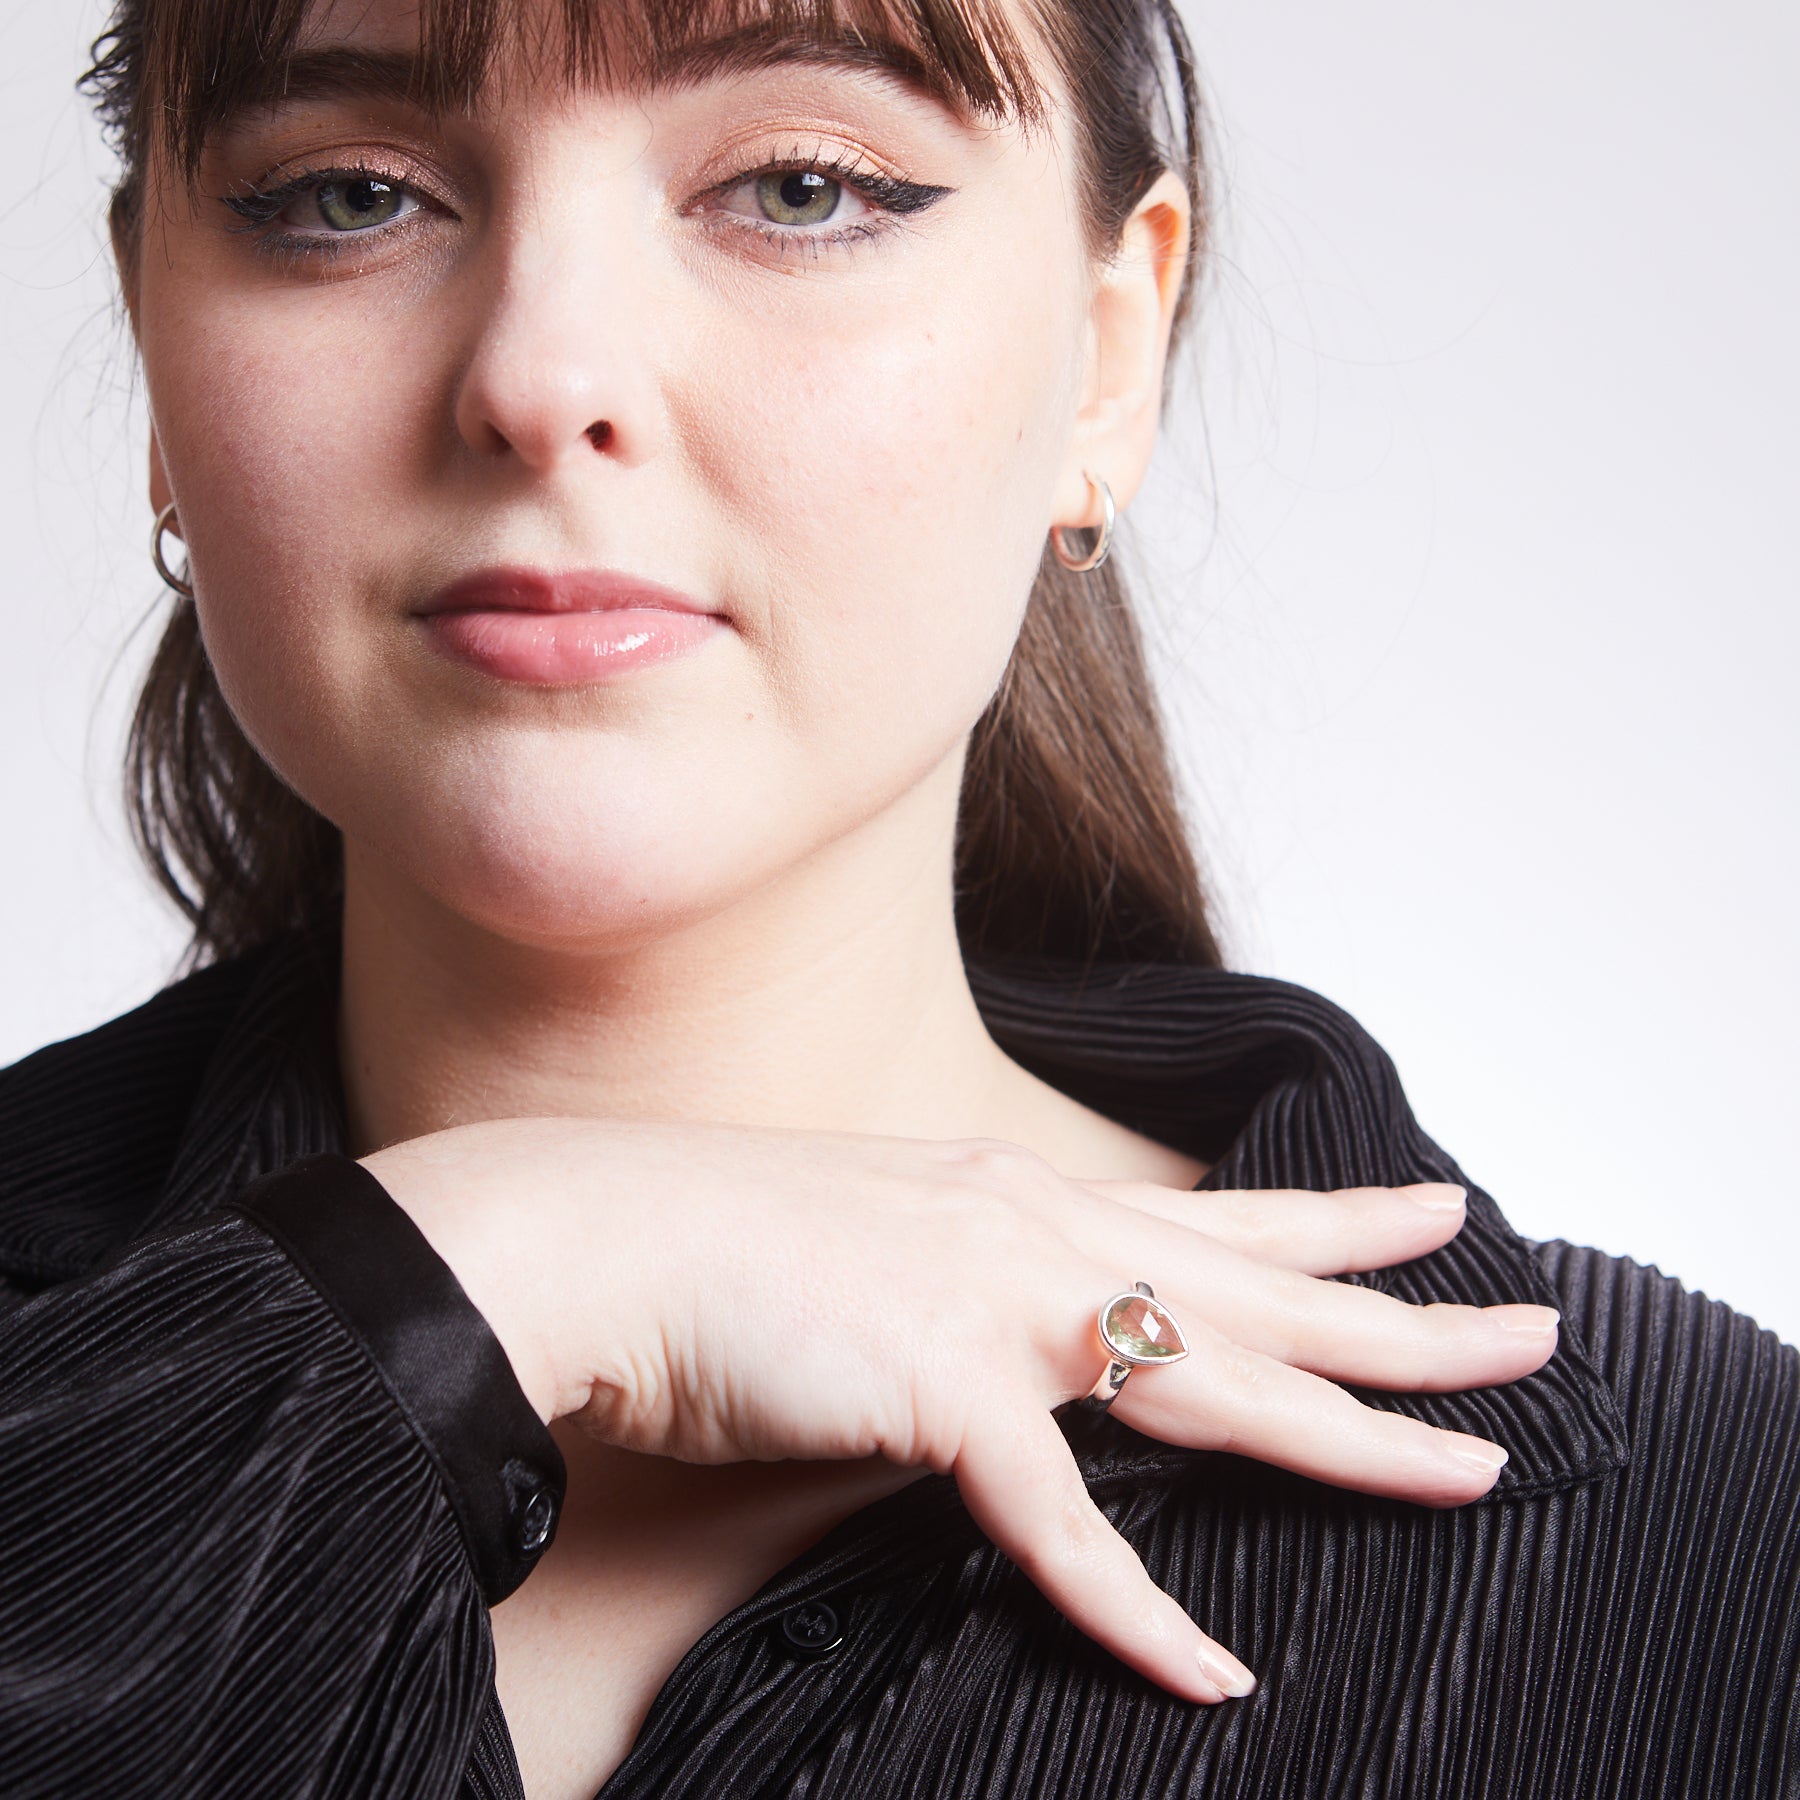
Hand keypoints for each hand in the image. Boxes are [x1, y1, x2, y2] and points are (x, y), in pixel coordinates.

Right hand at [365, 1121, 1556, 1703]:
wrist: (593, 1234)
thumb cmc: (714, 1245)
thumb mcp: (876, 1243)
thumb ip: (966, 1290)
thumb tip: (1032, 1352)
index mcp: (1016, 1195)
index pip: (1213, 1211)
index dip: (1334, 1216)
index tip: (1431, 1210)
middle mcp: (1029, 1228)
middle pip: (1258, 1284)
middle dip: (1405, 1317)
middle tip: (1531, 1329)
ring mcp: (992, 1297)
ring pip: (1216, 1375)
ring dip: (1353, 1435)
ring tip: (1473, 1468)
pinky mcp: (936, 1383)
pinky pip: (1062, 1520)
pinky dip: (1138, 1608)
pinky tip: (1211, 1676)